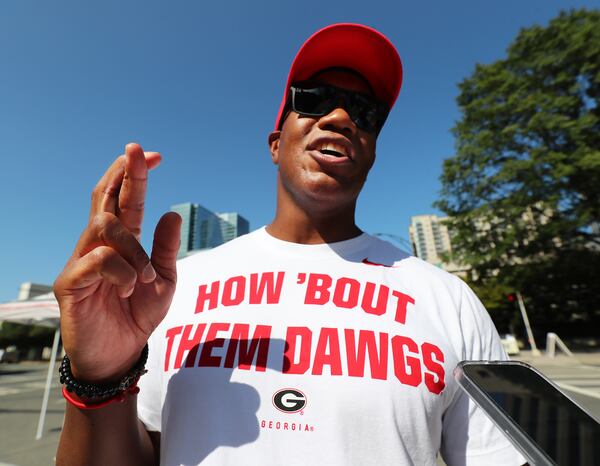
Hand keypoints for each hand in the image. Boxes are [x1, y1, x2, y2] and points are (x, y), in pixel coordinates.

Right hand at [54, 143, 180, 382]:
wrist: (120, 356)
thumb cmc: (137, 316)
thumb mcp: (163, 282)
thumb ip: (165, 250)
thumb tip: (172, 213)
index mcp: (121, 244)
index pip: (124, 200)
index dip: (135, 175)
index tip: (154, 155)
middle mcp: (98, 246)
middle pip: (105, 198)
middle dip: (123, 173)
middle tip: (139, 153)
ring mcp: (81, 262)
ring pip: (105, 227)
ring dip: (134, 248)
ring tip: (146, 278)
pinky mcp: (70, 282)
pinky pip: (98, 259)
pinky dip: (122, 271)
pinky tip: (129, 289)